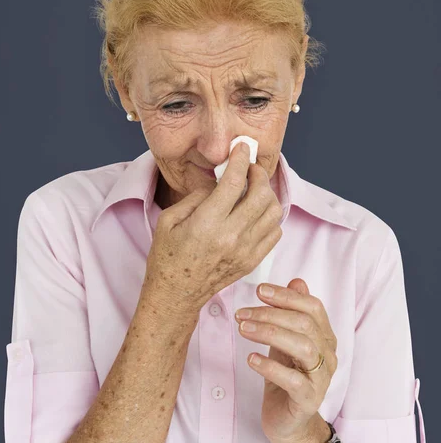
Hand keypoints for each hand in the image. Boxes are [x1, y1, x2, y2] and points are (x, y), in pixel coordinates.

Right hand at [143, 142, 282, 314]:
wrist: (176, 294)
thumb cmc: (167, 256)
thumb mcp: (169, 220)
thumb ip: (196, 197)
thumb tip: (218, 181)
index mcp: (207, 223)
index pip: (234, 182)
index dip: (240, 159)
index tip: (241, 148)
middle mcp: (230, 236)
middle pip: (261, 195)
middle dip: (258, 174)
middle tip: (249, 168)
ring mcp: (245, 251)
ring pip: (273, 212)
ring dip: (267, 194)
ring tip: (254, 189)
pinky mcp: (252, 261)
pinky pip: (275, 232)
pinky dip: (270, 217)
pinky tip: (256, 212)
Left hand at [235, 278, 337, 442]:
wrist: (289, 424)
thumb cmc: (285, 377)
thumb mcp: (285, 340)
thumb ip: (291, 313)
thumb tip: (296, 280)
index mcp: (324, 337)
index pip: (312, 307)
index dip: (286, 296)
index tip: (259, 290)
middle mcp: (327, 355)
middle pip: (304, 324)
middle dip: (270, 313)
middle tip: (241, 313)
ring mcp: (321, 378)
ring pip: (302, 346)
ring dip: (269, 333)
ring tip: (243, 329)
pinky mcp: (308, 400)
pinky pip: (292, 380)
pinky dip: (270, 366)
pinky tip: (251, 359)